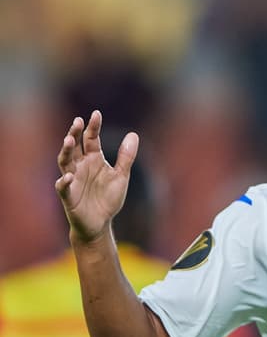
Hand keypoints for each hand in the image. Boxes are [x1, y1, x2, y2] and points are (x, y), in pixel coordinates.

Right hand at [55, 111, 137, 243]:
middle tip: (77, 121)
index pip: (91, 139)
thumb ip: (126, 157)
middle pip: (75, 146)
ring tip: (69, 140)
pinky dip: (65, 181)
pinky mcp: (69, 196)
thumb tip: (133, 134)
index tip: (96, 113)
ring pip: (65, 162)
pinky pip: (63, 187)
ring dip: (66, 151)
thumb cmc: (108, 198)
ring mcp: (73, 180)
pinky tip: (70, 175)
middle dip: (75, 133)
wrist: (100, 223)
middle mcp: (80, 166)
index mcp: (93, 159)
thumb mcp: (121, 176)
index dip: (93, 127)